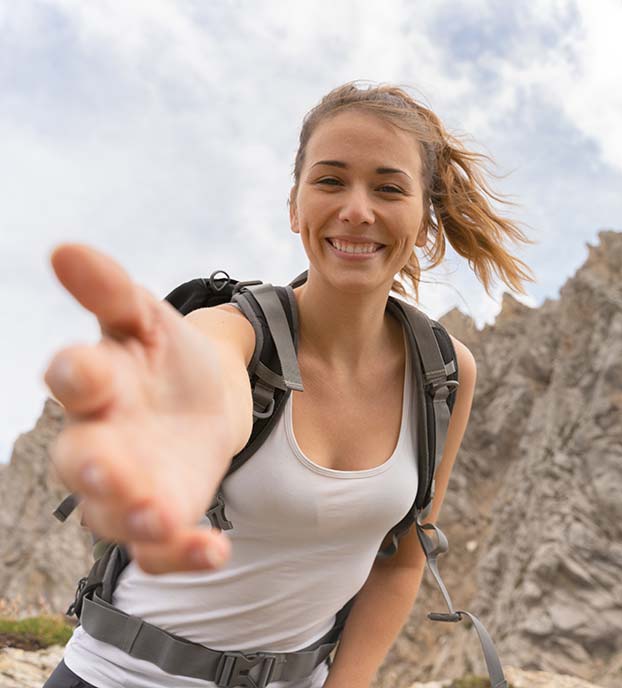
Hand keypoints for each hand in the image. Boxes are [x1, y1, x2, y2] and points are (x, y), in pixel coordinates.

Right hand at [44, 244, 234, 573]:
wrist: (205, 395)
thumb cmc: (168, 355)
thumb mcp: (149, 318)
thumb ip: (113, 292)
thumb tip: (65, 249)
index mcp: (97, 380)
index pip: (73, 377)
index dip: (75, 374)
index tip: (82, 370)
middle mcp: (100, 438)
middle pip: (81, 459)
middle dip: (93, 466)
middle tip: (108, 470)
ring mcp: (129, 483)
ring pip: (114, 512)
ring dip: (135, 518)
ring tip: (161, 518)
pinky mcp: (162, 514)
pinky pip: (161, 545)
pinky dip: (183, 552)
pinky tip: (214, 549)